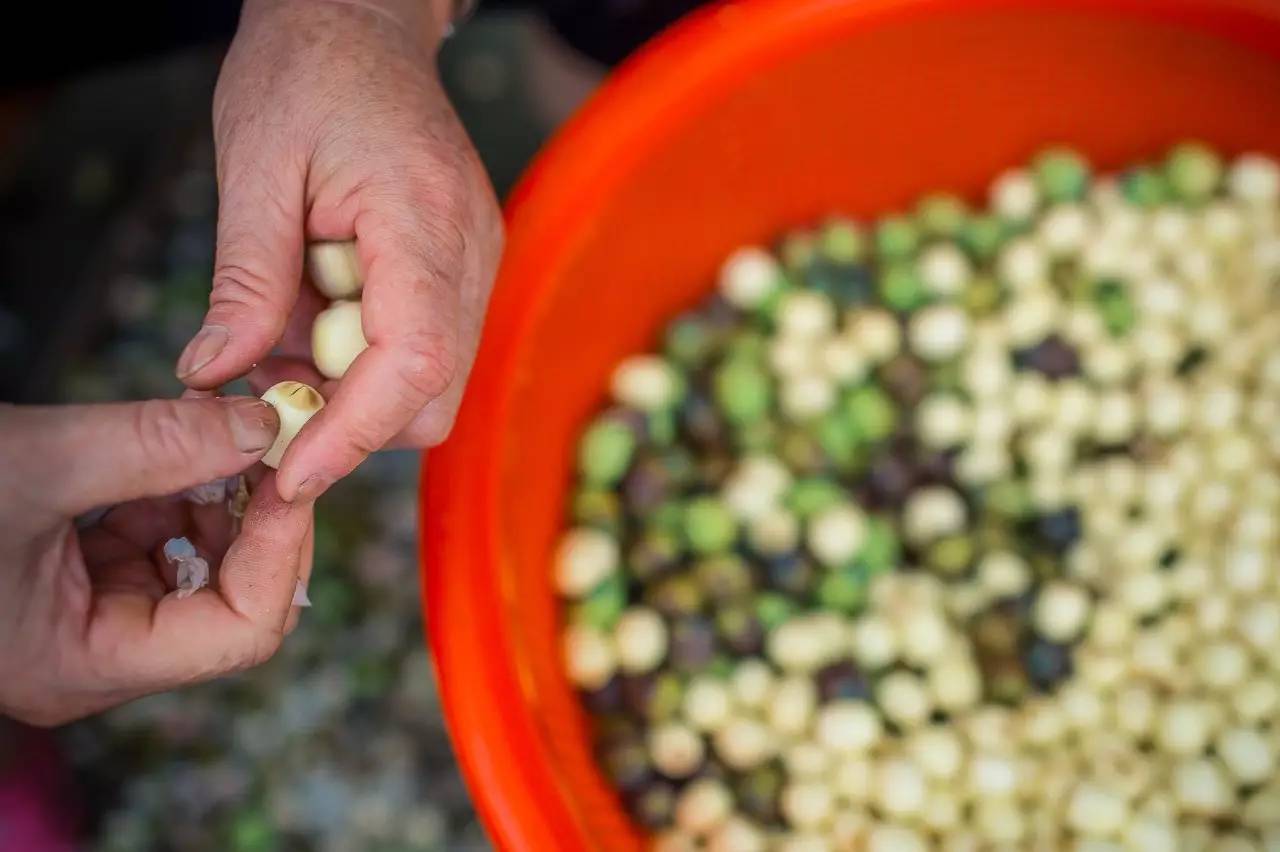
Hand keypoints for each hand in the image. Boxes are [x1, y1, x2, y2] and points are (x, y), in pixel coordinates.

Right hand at [0, 397, 312, 725]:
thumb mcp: (33, 465)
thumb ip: (156, 445)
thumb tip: (267, 426)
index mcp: (81, 663)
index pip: (239, 631)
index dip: (282, 549)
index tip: (295, 470)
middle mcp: (93, 653)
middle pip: (231, 598)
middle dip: (255, 514)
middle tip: (273, 435)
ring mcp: (84, 615)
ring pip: (197, 562)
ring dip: (217, 491)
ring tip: (217, 424)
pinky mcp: (73, 574)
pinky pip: (154, 537)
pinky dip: (175, 486)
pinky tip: (176, 437)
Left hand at [178, 0, 502, 501]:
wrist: (363, 24)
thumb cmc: (307, 75)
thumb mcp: (255, 168)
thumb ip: (246, 281)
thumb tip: (217, 379)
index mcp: (423, 221)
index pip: (415, 362)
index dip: (354, 433)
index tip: (291, 472)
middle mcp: (471, 252)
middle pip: (434, 395)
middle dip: (352, 420)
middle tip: (267, 398)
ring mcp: (476, 263)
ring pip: (433, 382)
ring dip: (353, 389)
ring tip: (279, 337)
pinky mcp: (463, 268)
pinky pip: (426, 347)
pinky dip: (365, 358)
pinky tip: (314, 315)